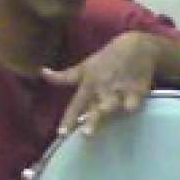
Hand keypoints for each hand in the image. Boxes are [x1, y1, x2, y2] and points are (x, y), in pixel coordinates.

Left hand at [43, 31, 160, 136]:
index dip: (68, 120)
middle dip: (92, 120)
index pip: (76, 105)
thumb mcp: (84, 67)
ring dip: (108, 112)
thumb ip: (64, 77)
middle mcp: (102, 89)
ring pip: (113, 105)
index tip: (61, 134)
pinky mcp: (137, 91)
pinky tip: (131, 108)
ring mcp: (119, 90)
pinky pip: (134, 100)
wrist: (136, 46)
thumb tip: (41, 72)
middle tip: (86, 134)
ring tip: (108, 119)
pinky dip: (132, 104)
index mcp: (88, 85)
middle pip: (95, 108)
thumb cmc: (106, 60)